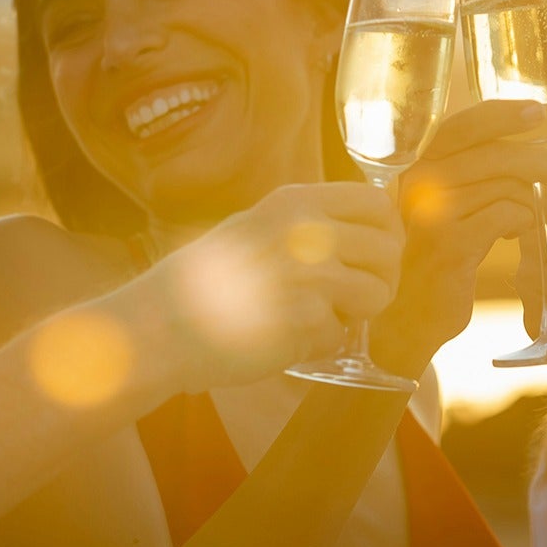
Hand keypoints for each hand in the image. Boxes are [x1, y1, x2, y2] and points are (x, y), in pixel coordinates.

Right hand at [136, 182, 402, 392]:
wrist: (157, 327)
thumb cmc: (205, 283)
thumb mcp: (255, 227)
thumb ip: (307, 224)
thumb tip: (371, 231)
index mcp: (295, 202)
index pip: (378, 203)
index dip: (388, 232)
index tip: (380, 254)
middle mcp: (307, 230)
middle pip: (389, 250)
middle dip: (382, 279)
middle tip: (355, 300)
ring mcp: (309, 274)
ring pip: (378, 294)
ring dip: (356, 314)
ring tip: (316, 318)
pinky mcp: (305, 320)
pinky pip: (341, 334)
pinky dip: (319, 344)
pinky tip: (283, 339)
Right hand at [372, 100, 546, 372]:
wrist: (406, 316)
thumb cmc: (435, 256)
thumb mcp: (445, 207)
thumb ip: (470, 174)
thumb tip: (526, 142)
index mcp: (415, 166)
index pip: (463, 124)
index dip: (504, 114)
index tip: (540, 111)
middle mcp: (418, 182)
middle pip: (496, 153)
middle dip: (540, 161)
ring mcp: (431, 212)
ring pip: (508, 186)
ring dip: (529, 203)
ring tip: (523, 221)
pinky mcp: (450, 244)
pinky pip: (509, 215)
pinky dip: (522, 224)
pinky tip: (512, 238)